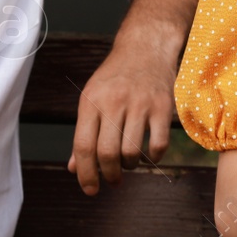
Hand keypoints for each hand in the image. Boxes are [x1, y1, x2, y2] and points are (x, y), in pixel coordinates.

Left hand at [68, 42, 174, 194]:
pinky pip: (158, 144)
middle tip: (112, 180)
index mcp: (91, 101)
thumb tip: (73, 168)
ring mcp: (140, 103)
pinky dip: (153, 157)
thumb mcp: (92, 98)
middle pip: (106, 153)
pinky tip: (148, 153)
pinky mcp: (163, 106)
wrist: (145, 46)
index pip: (83, 146)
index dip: (84, 173)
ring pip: (131, 152)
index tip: (90, 189)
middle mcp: (114, 101)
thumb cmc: (115, 77)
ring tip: (128, 163)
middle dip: (108, 175)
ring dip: (129, 166)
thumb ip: (84, 133)